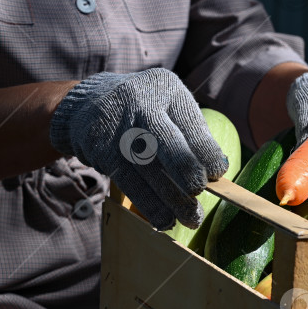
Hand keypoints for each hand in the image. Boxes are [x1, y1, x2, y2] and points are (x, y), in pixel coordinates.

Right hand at [49, 68, 226, 229]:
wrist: (86, 104)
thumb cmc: (144, 110)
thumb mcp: (168, 105)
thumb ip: (192, 133)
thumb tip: (220, 170)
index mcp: (166, 88)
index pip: (192, 124)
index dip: (207, 153)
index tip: (218, 174)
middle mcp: (141, 103)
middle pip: (167, 143)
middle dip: (187, 171)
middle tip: (199, 191)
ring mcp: (118, 128)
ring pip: (149, 170)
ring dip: (172, 199)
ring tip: (192, 219)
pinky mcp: (102, 150)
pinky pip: (130, 183)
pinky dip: (150, 205)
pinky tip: (165, 220)